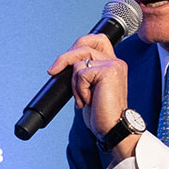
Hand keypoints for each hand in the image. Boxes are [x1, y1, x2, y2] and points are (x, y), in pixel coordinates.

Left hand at [47, 32, 131, 154]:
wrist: (112, 128)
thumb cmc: (101, 113)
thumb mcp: (89, 88)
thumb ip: (84, 73)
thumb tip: (64, 64)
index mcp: (112, 63)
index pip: (96, 39)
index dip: (77, 46)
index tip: (61, 62)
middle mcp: (115, 61)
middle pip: (83, 45)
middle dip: (64, 58)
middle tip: (53, 71)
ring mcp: (113, 65)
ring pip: (78, 62)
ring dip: (74, 83)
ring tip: (83, 98)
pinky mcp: (108, 71)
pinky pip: (80, 74)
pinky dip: (79, 90)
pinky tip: (89, 101)